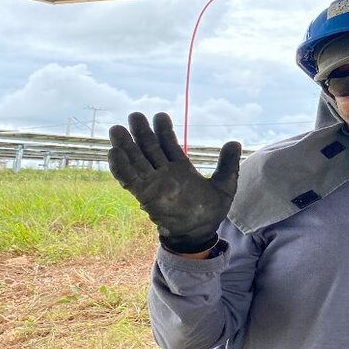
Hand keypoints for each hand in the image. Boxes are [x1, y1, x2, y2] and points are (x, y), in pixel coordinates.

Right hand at [108, 112, 240, 254]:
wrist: (199, 234)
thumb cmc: (210, 212)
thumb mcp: (225, 186)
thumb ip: (228, 165)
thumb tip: (235, 142)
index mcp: (181, 168)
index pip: (169, 144)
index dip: (164, 130)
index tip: (160, 115)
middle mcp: (165, 173)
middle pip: (149, 148)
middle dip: (142, 132)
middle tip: (135, 115)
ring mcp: (153, 183)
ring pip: (136, 160)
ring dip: (126, 145)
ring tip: (117, 129)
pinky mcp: (145, 194)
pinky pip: (129, 179)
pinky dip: (120, 167)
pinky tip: (113, 152)